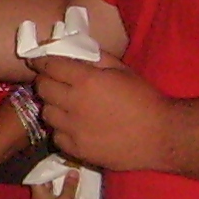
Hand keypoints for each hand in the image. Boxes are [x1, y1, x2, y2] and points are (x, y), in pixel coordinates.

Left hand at [32, 56, 179, 171]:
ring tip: (66, 106)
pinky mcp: (77, 149)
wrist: (160, 135)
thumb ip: (94, 57)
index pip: (50, 66)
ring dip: (53, 106)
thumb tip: (71, 49)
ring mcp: (73, 129)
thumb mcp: (122, 69)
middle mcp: (74, 103)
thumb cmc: (144, 98)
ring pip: (46, 113)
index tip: (37, 61)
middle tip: (54, 82)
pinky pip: (56, 136)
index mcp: (86, 80)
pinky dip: (61, 129)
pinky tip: (74, 126)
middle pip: (42, 88)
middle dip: (45, 82)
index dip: (40, 62)